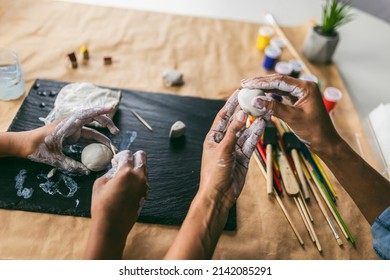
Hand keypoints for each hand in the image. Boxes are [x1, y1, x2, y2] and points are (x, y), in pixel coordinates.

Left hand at [26, 107, 119, 173]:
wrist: (25, 145)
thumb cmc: (38, 149)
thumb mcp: (55, 159)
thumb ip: (71, 164)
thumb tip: (87, 171)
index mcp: (68, 124)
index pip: (87, 114)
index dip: (100, 111)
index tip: (112, 108)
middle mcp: (71, 124)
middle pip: (93, 119)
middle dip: (106, 123)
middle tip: (116, 132)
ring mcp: (71, 129)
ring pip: (91, 129)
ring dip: (102, 135)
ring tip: (111, 146)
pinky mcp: (71, 135)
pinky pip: (86, 136)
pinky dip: (95, 141)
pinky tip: (102, 148)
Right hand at [85, 150, 147, 258]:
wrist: (112, 226)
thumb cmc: (102, 205)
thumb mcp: (100, 183)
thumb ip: (110, 172)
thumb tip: (116, 169)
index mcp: (127, 172)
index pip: (128, 154)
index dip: (121, 155)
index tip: (116, 160)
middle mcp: (139, 176)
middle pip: (142, 157)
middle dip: (134, 157)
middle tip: (124, 164)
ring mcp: (144, 186)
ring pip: (144, 169)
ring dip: (136, 169)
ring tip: (124, 177)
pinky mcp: (145, 194)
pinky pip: (144, 180)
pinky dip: (137, 179)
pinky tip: (127, 186)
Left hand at [200, 89, 266, 209]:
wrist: (219, 195)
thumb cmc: (214, 173)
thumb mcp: (223, 150)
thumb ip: (233, 132)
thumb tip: (242, 114)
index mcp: (213, 137)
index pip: (223, 116)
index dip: (231, 104)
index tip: (239, 92)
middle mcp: (224, 141)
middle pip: (236, 122)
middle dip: (245, 110)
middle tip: (254, 98)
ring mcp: (234, 149)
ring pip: (246, 132)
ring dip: (254, 122)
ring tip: (263, 109)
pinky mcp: (243, 157)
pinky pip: (251, 143)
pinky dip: (257, 134)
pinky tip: (263, 124)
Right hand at [241, 74, 340, 156]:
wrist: (325, 142)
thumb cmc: (313, 131)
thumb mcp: (292, 118)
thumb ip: (274, 108)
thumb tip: (255, 100)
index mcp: (306, 87)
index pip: (280, 80)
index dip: (261, 81)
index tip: (247, 83)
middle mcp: (304, 87)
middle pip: (278, 81)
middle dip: (261, 82)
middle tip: (244, 83)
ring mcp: (300, 93)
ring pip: (279, 87)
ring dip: (264, 88)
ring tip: (249, 88)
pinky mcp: (297, 100)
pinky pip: (281, 95)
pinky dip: (270, 96)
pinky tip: (260, 96)